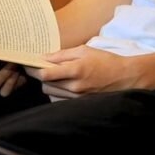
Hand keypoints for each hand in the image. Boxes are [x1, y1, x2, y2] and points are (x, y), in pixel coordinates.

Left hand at [29, 45, 154, 96]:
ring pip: (50, 93)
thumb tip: (44, 57)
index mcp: (76, 70)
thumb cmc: (106, 61)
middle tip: (42, 67)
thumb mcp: (85, 50)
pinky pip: (59, 100)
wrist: (125, 78)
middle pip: (45, 84)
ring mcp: (77, 98)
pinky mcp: (79, 104)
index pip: (46, 74)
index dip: (34, 69)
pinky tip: (63, 85)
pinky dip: (56, 92)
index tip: (29, 64)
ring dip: (48, 84)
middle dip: (41, 76)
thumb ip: (63, 54)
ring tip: (55, 75)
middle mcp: (75, 86)